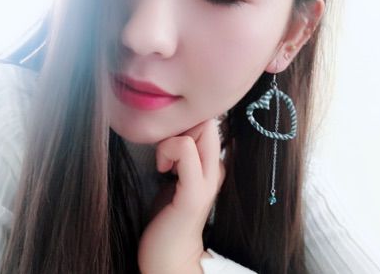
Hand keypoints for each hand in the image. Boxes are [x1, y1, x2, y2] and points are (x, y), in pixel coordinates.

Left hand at [138, 119, 225, 273]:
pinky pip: (184, 148)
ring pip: (202, 128)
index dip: (188, 125)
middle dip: (182, 128)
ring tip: (165, 165)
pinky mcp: (193, 192)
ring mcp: (208, 180)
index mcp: (213, 164)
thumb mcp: (178, 175)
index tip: (173, 146)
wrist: (169, 257)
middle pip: (209, 121)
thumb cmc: (168, 214)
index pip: (210, 123)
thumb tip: (177, 129)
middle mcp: (217, 169)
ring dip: (172, 140)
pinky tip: (162, 171)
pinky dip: (168, 151)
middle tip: (168, 154)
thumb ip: (184, 154)